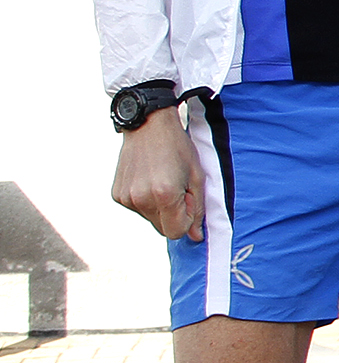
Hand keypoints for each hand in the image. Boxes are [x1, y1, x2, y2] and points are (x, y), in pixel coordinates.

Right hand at [112, 109, 200, 239]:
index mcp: (163, 195)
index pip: (176, 232)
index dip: (186, 220)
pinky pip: (137, 208)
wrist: (148, 125)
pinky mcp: (117, 194)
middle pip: (162, 228)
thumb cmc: (178, 148)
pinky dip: (146, 200)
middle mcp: (140, 199)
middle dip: (173, 215)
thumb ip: (197, 209)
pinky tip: (148, 179)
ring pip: (150, 219)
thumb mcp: (196, 177)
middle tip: (176, 188)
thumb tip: (195, 237)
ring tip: (162, 180)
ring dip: (159, 208)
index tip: (187, 199)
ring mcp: (125, 197)